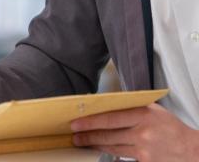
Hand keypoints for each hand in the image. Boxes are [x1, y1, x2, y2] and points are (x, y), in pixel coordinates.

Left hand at [71, 103, 198, 160]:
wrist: (191, 150)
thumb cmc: (169, 127)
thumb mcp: (152, 110)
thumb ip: (130, 107)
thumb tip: (103, 104)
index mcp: (143, 115)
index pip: (110, 118)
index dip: (90, 122)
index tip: (75, 123)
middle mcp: (142, 133)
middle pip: (107, 135)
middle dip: (87, 135)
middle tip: (74, 135)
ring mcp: (144, 150)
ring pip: (111, 147)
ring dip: (94, 145)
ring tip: (82, 142)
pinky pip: (121, 157)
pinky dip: (109, 153)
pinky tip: (99, 150)